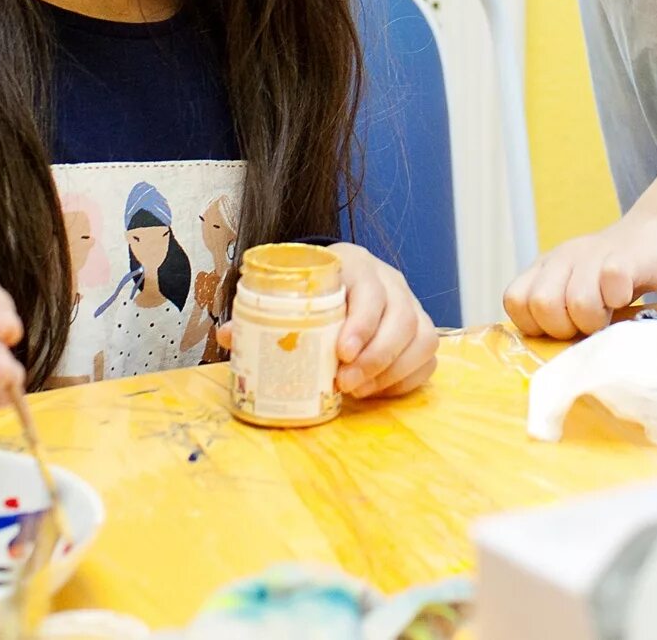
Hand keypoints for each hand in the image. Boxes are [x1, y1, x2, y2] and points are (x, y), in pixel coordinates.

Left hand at [222, 243, 438, 396]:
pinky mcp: (421, 331)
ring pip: (422, 337)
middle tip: (345, 383)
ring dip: (392, 370)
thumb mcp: (289, 293)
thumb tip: (229, 335)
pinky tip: (377, 391)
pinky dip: (405, 379)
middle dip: (376, 356)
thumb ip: (261, 314)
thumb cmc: (310, 292)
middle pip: (402, 317)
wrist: (339, 280)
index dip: (362, 322)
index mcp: (356, 265)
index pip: (370, 289)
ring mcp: (411, 305)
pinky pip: (428, 358)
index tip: (342, 353)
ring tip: (358, 391)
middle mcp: (390, 280)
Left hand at [502, 212, 656, 339]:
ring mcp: (592, 254)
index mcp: (544, 269)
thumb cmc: (614, 281)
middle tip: (589, 322)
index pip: (515, 300)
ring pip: (578, 301)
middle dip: (567, 327)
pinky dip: (619, 296)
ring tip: (610, 310)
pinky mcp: (625, 257)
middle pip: (543, 304)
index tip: (564, 326)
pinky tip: (626, 293)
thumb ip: (558, 315)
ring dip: (597, 318)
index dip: (537, 324)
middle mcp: (562, 258)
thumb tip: (550, 361)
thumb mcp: (576, 292)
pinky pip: (611, 280)